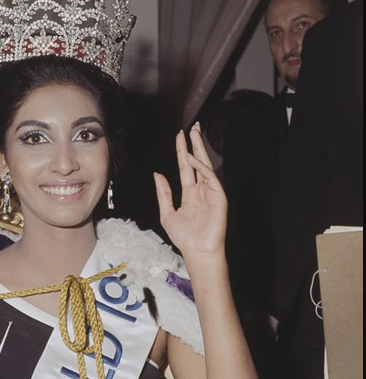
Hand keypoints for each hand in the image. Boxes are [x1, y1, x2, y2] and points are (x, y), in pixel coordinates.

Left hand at [154, 123, 226, 257]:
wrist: (197, 251)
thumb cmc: (184, 237)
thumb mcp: (167, 213)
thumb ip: (163, 193)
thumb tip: (157, 175)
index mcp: (189, 193)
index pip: (185, 167)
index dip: (182, 151)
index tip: (179, 136)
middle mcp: (201, 189)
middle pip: (197, 161)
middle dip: (195, 144)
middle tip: (192, 127)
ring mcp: (211, 192)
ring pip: (205, 166)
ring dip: (199, 149)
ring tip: (193, 134)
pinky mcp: (219, 197)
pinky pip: (210, 178)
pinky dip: (201, 168)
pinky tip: (193, 159)